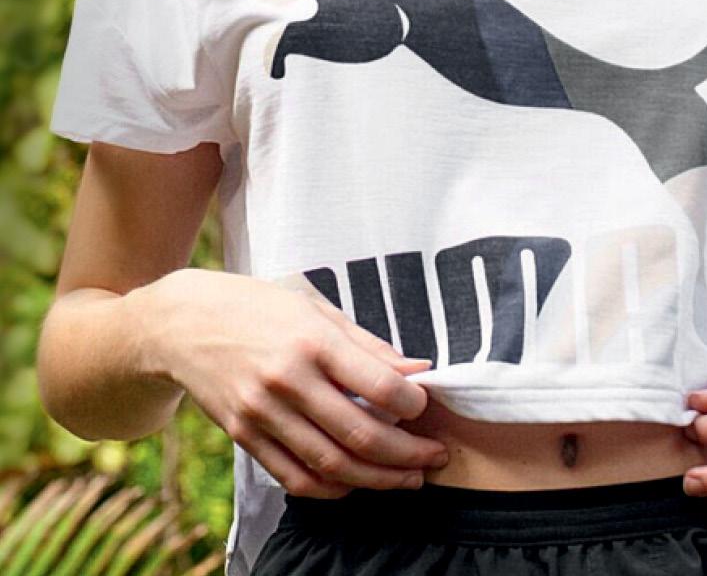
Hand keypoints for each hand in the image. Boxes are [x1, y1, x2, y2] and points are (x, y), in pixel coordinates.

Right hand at [142, 268, 449, 497]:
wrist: (182, 323)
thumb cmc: (257, 307)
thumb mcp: (314, 308)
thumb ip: (368, 344)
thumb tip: (418, 370)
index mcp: (311, 339)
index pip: (377, 383)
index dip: (413, 403)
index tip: (428, 407)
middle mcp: (287, 379)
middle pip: (359, 433)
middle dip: (407, 453)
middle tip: (435, 456)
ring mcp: (262, 413)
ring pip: (331, 464)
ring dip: (378, 479)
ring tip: (409, 477)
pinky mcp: (245, 437)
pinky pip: (294, 477)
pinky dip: (332, 488)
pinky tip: (358, 483)